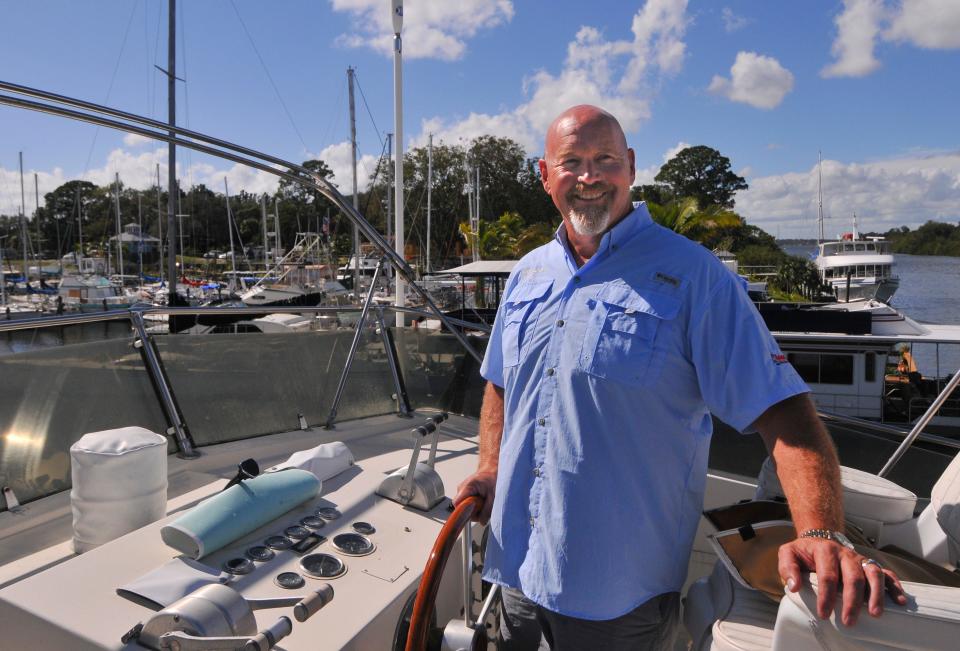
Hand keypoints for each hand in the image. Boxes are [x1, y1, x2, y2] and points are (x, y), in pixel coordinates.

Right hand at [453, 470, 495, 523]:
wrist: (492, 469)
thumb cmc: (493, 477)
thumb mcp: (494, 496)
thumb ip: (487, 511)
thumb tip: (482, 521)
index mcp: (467, 486)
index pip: (457, 504)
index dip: (463, 512)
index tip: (472, 515)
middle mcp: (461, 489)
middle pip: (461, 508)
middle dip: (473, 512)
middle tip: (484, 505)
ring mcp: (462, 491)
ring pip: (465, 508)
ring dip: (475, 509)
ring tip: (484, 500)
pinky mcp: (465, 494)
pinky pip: (467, 505)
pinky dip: (476, 506)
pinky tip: (482, 500)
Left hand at [779, 538, 906, 625]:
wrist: (819, 539)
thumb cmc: (804, 552)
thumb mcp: (788, 554)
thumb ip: (787, 568)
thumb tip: (794, 586)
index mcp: (825, 550)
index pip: (827, 575)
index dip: (826, 595)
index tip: (824, 613)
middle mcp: (845, 554)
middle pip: (853, 577)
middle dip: (852, 600)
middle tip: (849, 620)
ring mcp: (859, 559)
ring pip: (873, 573)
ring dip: (876, 594)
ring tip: (875, 613)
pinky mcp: (868, 564)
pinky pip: (886, 573)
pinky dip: (894, 586)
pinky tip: (899, 600)